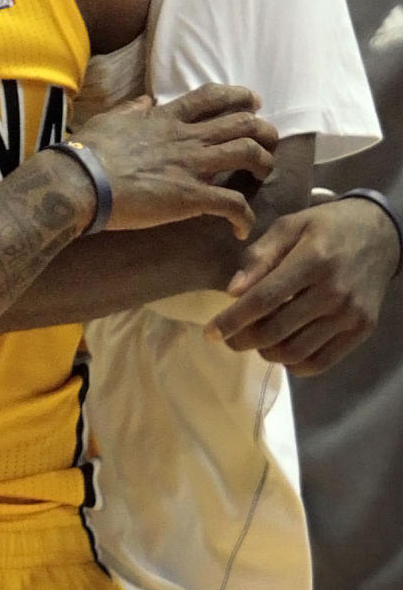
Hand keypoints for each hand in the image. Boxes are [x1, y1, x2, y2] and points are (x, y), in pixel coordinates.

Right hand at [77, 83, 277, 237]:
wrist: (82, 180)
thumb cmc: (89, 150)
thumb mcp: (110, 119)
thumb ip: (133, 110)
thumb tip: (145, 101)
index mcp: (167, 118)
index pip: (212, 97)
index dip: (239, 97)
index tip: (253, 102)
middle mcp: (187, 137)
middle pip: (242, 123)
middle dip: (264, 130)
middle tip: (269, 141)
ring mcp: (192, 166)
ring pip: (249, 154)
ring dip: (264, 163)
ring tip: (263, 175)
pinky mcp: (191, 196)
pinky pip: (233, 204)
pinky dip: (245, 216)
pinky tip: (242, 228)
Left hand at [203, 197, 398, 373]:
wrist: (379, 234)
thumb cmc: (326, 226)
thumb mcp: (290, 225)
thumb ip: (260, 256)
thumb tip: (233, 291)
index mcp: (312, 260)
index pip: (264, 299)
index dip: (233, 320)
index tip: (210, 333)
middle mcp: (334, 291)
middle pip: (277, 330)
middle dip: (243, 339)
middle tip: (228, 338)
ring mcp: (350, 315)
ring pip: (296, 351)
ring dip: (266, 353)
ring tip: (254, 341)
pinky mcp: (362, 330)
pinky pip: (321, 362)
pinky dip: (294, 364)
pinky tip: (281, 350)